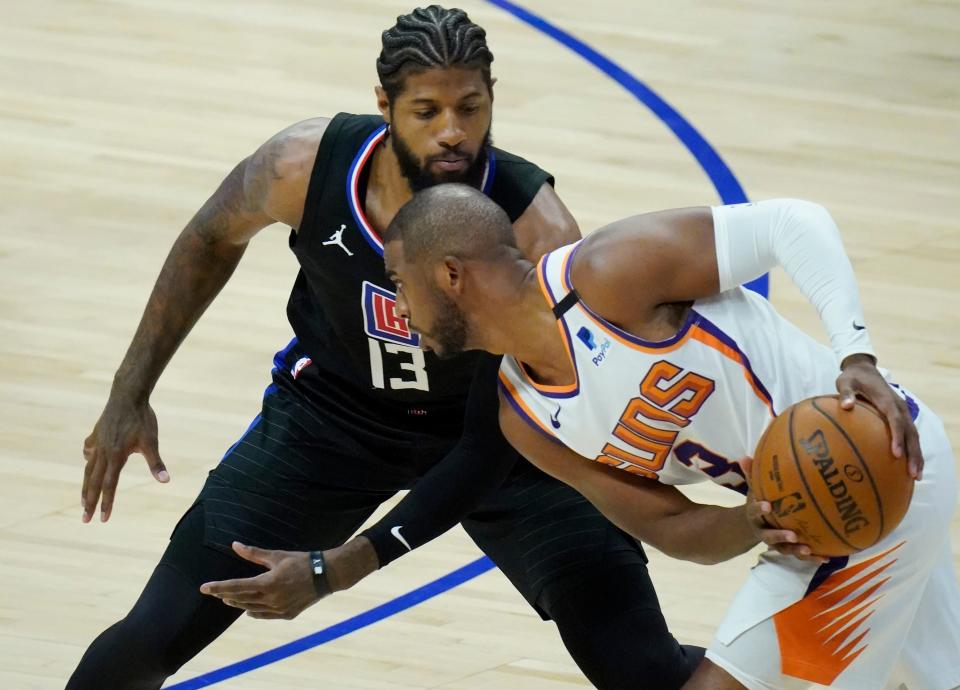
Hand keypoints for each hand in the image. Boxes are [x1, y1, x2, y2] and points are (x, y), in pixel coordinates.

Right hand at [82, 393, 168, 522]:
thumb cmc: (142, 419)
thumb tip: (166, 481)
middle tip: (85, 519)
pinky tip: (88, 460)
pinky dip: (88, 458)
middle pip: (94, 482)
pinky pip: (89, 449)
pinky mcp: (96, 433)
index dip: (106, 503)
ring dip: (86, 486)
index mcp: (116, 457)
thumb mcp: (151, 442)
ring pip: (88, 469)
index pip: (109, 486)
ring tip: (83, 499)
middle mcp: (103, 452)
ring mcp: (97, 443)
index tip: (102, 519)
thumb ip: (156, 463)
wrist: (128, 396)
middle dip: (90, 502)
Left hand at [200, 543, 318, 619]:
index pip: (236, 586)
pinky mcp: (287, 614)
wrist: (327, 575)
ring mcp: (279, 609)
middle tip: (214, 591)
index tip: (204, 588)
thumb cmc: (302, 561)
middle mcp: (271, 599)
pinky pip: (264, 615)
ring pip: (251, 609)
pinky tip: (248, 610)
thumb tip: (235, 545)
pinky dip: (254, 612)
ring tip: (228, 599)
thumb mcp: (277, 555)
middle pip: (241, 599)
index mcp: (268, 583)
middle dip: (226, 594)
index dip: (218, 587)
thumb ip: (254, 553)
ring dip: (238, 603)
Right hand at [740, 457, 826, 563]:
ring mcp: (775, 543)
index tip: (768, 505)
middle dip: (780, 537)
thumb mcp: (753, 489)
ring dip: (796, 551)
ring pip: (784, 549)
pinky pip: (798, 554)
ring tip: (808, 550)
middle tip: (793, 535)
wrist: (754, 525)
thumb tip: (744, 456)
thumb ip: (751, 475)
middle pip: (769, 537)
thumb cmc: (758, 502)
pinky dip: (812, 557)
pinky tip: (827, 557)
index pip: (754, 512)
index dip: (759, 509)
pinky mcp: (787, 548)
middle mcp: (763, 531)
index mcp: (754, 516)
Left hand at [837, 353, 922, 479]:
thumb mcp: (845, 381)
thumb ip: (846, 393)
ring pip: (913, 436)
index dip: (897, 437)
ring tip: (915, 476)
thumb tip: (845, 405)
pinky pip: (908, 435)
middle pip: (911, 433)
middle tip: (912, 474)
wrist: (864, 369)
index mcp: (887, 400)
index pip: (896, 420)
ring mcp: (902, 412)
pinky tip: (906, 467)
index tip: (896, 454)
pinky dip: (910, 450)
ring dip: (916, 455)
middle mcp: (899, 408)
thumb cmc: (852, 377)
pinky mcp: (900, 417)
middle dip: (913, 454)